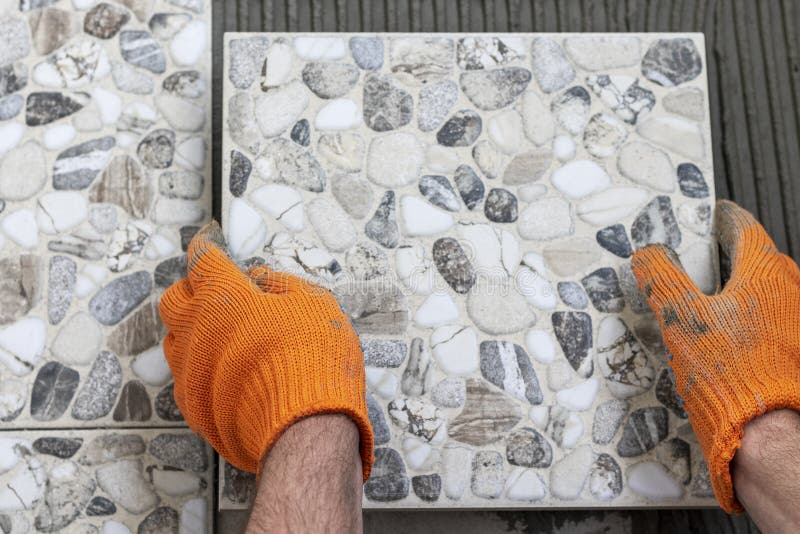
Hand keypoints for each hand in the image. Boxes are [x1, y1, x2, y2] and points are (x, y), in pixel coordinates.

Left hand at [158, 221, 373, 478]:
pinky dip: (201, 369)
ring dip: (193, 332)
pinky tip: (225, 373)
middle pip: (174, 299)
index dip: (205, 248)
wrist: (303, 427)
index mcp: (223, 297)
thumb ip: (283, 284)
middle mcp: (196, 331)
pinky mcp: (193, 408)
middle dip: (190, 289)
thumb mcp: (314, 303)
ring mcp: (189, 372)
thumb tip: (260, 279)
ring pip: (175, 341)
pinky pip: (186, 379)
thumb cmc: (313, 358)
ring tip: (220, 336)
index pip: (203, 262)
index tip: (206, 241)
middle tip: (213, 291)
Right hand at [631, 200, 799, 512]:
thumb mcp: (680, 318)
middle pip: (759, 258)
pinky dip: (747, 317)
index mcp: (766, 273)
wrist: (767, 433)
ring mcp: (797, 322)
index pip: (745, 227)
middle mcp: (791, 291)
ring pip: (766, 291)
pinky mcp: (795, 351)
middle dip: (729, 254)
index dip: (722, 218)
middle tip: (699, 257)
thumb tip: (648, 253)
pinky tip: (724, 336)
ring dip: (739, 288)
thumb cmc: (728, 372)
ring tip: (705, 299)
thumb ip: (661, 278)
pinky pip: (771, 320)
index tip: (708, 215)